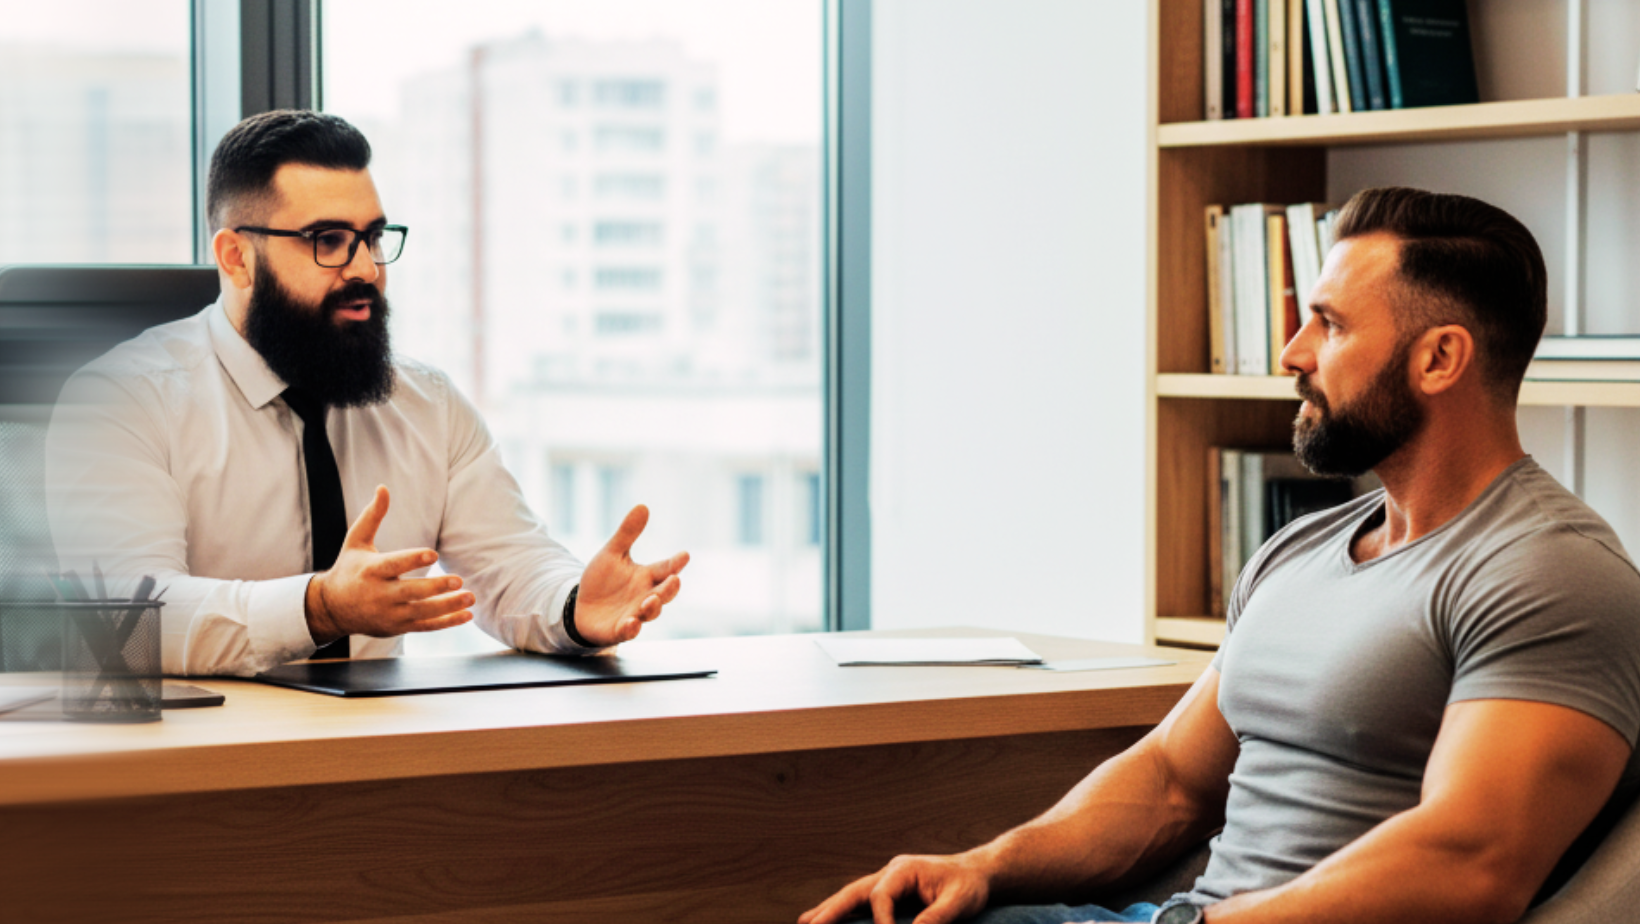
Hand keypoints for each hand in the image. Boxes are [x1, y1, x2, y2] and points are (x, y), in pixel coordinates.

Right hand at [305, 485, 474, 641]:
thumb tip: (383, 487)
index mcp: (370, 571)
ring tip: (471, 597)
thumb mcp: (356, 541)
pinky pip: (425, 627)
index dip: (413, 560)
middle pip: (411, 592)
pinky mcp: (398, 627)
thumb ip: (373, 516)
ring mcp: (390, 614)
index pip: (394, 565)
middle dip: (435, 588)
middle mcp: (380, 595)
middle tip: (459, 580)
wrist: (332, 609)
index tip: (434, 554)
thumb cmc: (349, 569)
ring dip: (448, 606)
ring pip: (422, 612)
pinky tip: (467, 615)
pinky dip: (447, 622)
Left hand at [572, 504, 688, 645]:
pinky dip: (631, 628)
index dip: (675, 563)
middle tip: (674, 580)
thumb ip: (627, 534)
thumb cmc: (602, 581)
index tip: (685, 555)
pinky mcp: (619, 630)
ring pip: (650, 613)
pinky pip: (628, 631)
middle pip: (663, 593)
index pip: (665, 569)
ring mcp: (634, 614)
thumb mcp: (612, 554)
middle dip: (669, 588)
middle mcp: (645, 596)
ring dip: (653, 608)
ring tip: (651, 600)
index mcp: (646, 577)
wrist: (581, 607)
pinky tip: (631, 622)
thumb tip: (643, 506)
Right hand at [798, 854, 990, 923]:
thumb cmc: (968, 886)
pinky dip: (842, 912)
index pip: (881, 895)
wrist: (976, 874)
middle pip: (853, 891)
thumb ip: (935, 918)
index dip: (880, 920)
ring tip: (804, 923)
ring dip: (828, 910)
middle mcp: (889, 873)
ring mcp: (886, 882)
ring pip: (851, 896)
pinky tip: (824, 920)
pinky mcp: (888, 894)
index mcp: (904, 869)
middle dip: (830, 910)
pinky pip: (859, 903)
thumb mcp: (958, 902)